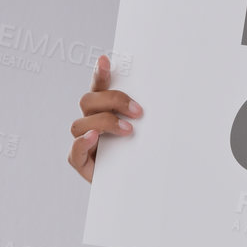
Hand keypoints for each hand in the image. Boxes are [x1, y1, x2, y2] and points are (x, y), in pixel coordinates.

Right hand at [67, 54, 142, 183]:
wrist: (142, 187)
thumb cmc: (147, 156)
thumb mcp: (152, 134)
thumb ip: (152, 118)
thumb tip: (171, 98)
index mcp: (106, 110)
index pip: (99, 86)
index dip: (100, 73)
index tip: (105, 60)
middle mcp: (92, 123)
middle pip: (88, 101)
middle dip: (113, 101)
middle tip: (139, 112)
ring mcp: (85, 142)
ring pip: (80, 124)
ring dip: (104, 123)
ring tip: (128, 130)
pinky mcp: (82, 163)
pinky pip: (74, 151)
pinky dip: (82, 143)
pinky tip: (94, 138)